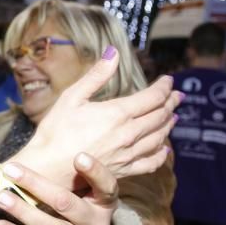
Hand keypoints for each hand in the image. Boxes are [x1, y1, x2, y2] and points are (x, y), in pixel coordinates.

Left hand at [0, 154, 117, 224]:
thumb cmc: (79, 200)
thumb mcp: (85, 185)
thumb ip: (76, 166)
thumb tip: (59, 127)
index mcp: (106, 202)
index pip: (106, 187)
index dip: (95, 172)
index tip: (78, 157)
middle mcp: (98, 224)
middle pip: (68, 204)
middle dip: (37, 186)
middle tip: (11, 170)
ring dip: (24, 212)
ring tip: (1, 197)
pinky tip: (1, 224)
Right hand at [15, 48, 179, 186]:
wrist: (47, 167)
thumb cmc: (55, 131)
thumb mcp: (72, 97)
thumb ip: (97, 75)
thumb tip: (113, 52)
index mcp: (118, 113)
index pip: (152, 97)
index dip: (164, 87)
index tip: (169, 80)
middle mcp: (128, 134)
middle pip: (160, 116)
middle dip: (171, 103)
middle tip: (178, 96)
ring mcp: (127, 155)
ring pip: (159, 138)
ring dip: (169, 125)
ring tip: (174, 117)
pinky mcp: (122, 172)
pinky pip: (150, 163)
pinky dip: (160, 155)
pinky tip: (164, 150)